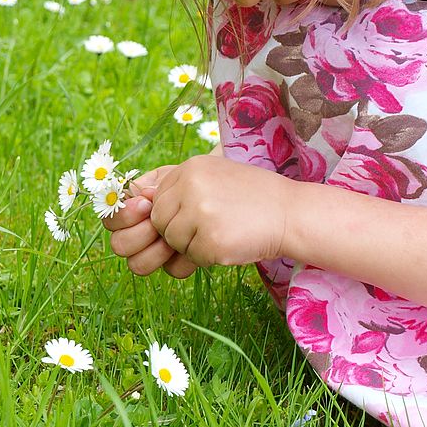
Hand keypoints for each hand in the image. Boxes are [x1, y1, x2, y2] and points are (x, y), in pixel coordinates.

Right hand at [102, 165, 197, 277]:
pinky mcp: (174, 264)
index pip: (110, 220)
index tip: (146, 205)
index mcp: (128, 213)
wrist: (212, 193)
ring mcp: (152, 253)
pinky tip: (190, 246)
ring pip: (137, 264)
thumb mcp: (169, 178)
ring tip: (173, 237)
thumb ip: (153, 186)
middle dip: (140, 233)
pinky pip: (171, 270)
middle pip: (119, 245)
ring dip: (156, 250)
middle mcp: (134, 236)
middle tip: (158, 223)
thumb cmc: (186, 184)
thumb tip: (143, 194)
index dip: (125, 215)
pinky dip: (181, 260)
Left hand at [149, 154, 293, 267]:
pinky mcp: (211, 241)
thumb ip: (179, 186)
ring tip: (223, 231)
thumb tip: (136, 200)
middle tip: (208, 226)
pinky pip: (192, 258)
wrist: (290, 214)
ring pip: (173, 242)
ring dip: (193, 245)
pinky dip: (209, 257)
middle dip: (178, 232)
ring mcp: (200, 214)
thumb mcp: (214, 177)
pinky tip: (230, 242)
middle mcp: (191, 186)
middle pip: (159, 222)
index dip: (170, 214)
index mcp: (190, 168)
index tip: (194, 215)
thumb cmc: (252, 198)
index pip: (155, 198)